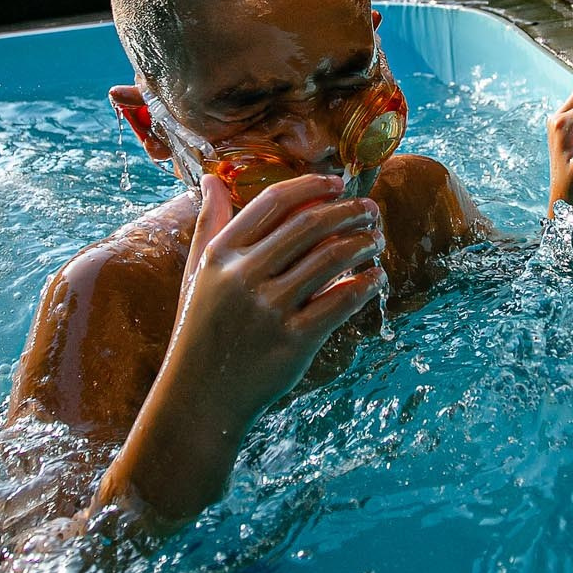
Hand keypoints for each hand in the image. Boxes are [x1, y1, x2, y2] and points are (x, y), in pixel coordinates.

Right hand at [175, 172, 385, 414]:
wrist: (200, 395)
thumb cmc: (201, 329)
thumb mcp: (196, 274)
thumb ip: (207, 224)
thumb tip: (211, 178)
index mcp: (221, 254)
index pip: (273, 203)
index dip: (311, 186)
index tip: (338, 183)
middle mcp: (244, 276)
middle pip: (310, 224)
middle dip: (348, 210)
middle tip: (370, 209)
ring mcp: (270, 309)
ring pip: (332, 258)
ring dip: (363, 243)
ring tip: (376, 240)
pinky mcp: (294, 340)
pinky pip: (341, 300)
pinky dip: (365, 284)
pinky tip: (375, 278)